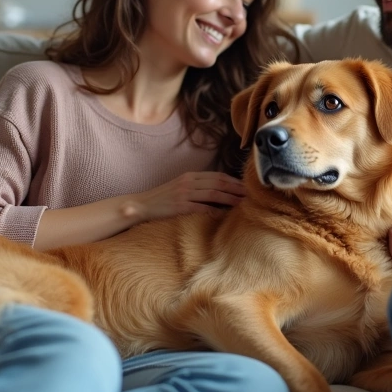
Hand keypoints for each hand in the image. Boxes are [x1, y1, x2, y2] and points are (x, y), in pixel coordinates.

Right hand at [127, 171, 246, 221]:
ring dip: (230, 198)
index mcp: (190, 176)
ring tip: (243, 204)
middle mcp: (188, 182)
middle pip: (219, 182)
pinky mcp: (180, 206)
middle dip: (236, 188)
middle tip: (251, 195)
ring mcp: (184, 194)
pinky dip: (215, 211)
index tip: (246, 187)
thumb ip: (197, 186)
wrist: (141, 205)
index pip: (217, 175)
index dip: (233, 181)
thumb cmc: (162, 198)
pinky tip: (226, 215)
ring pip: (214, 193)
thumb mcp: (180, 187)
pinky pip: (202, 208)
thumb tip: (218, 190)